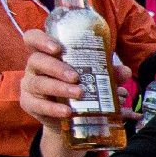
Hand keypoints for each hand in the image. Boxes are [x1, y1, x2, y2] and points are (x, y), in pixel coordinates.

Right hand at [20, 29, 130, 156]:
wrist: (68, 118)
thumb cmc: (78, 88)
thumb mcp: (92, 79)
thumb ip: (108, 74)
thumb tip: (125, 71)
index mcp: (47, 54)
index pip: (33, 38)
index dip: (41, 40)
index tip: (57, 48)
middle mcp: (35, 67)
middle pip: (37, 60)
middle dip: (56, 67)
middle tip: (75, 76)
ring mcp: (29, 86)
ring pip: (39, 83)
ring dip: (59, 88)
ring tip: (78, 93)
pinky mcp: (30, 104)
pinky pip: (39, 105)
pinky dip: (54, 109)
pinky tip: (67, 112)